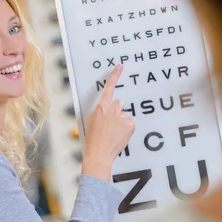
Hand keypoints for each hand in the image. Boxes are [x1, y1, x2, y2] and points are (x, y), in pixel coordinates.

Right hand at [82, 64, 134, 181]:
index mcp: (102, 107)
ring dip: (120, 121)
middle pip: (118, 104)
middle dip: (115, 111)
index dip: (114, 76)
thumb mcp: (91, 121)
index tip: (119, 67)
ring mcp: (123, 117)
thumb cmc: (93, 139)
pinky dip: (125, 128)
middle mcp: (114, 109)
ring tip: (113, 133)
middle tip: (109, 124)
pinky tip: (119, 135)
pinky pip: (129, 122)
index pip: (109, 87)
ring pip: (123, 115)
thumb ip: (100, 111)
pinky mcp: (130, 124)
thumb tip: (108, 109)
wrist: (99, 153)